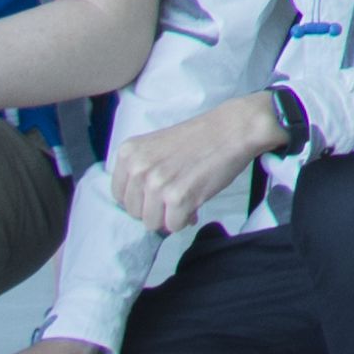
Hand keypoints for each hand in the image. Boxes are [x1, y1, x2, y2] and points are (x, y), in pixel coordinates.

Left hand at [102, 91, 282, 236]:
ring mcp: (157, 184)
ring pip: (152, 223)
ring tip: (187, 198)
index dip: (140, 198)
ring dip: (170, 216)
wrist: (234, 128)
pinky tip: (196, 201)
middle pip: (134, 212)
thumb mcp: (157, 146)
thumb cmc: (200, 137)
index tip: (157, 193)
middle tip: (176, 195)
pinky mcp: (178, 198)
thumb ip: (141, 170)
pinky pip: (174, 225)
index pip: (119, 195)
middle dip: (155, 209)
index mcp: (128, 153)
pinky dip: (186, 218)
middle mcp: (138, 168)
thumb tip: (140, 207)